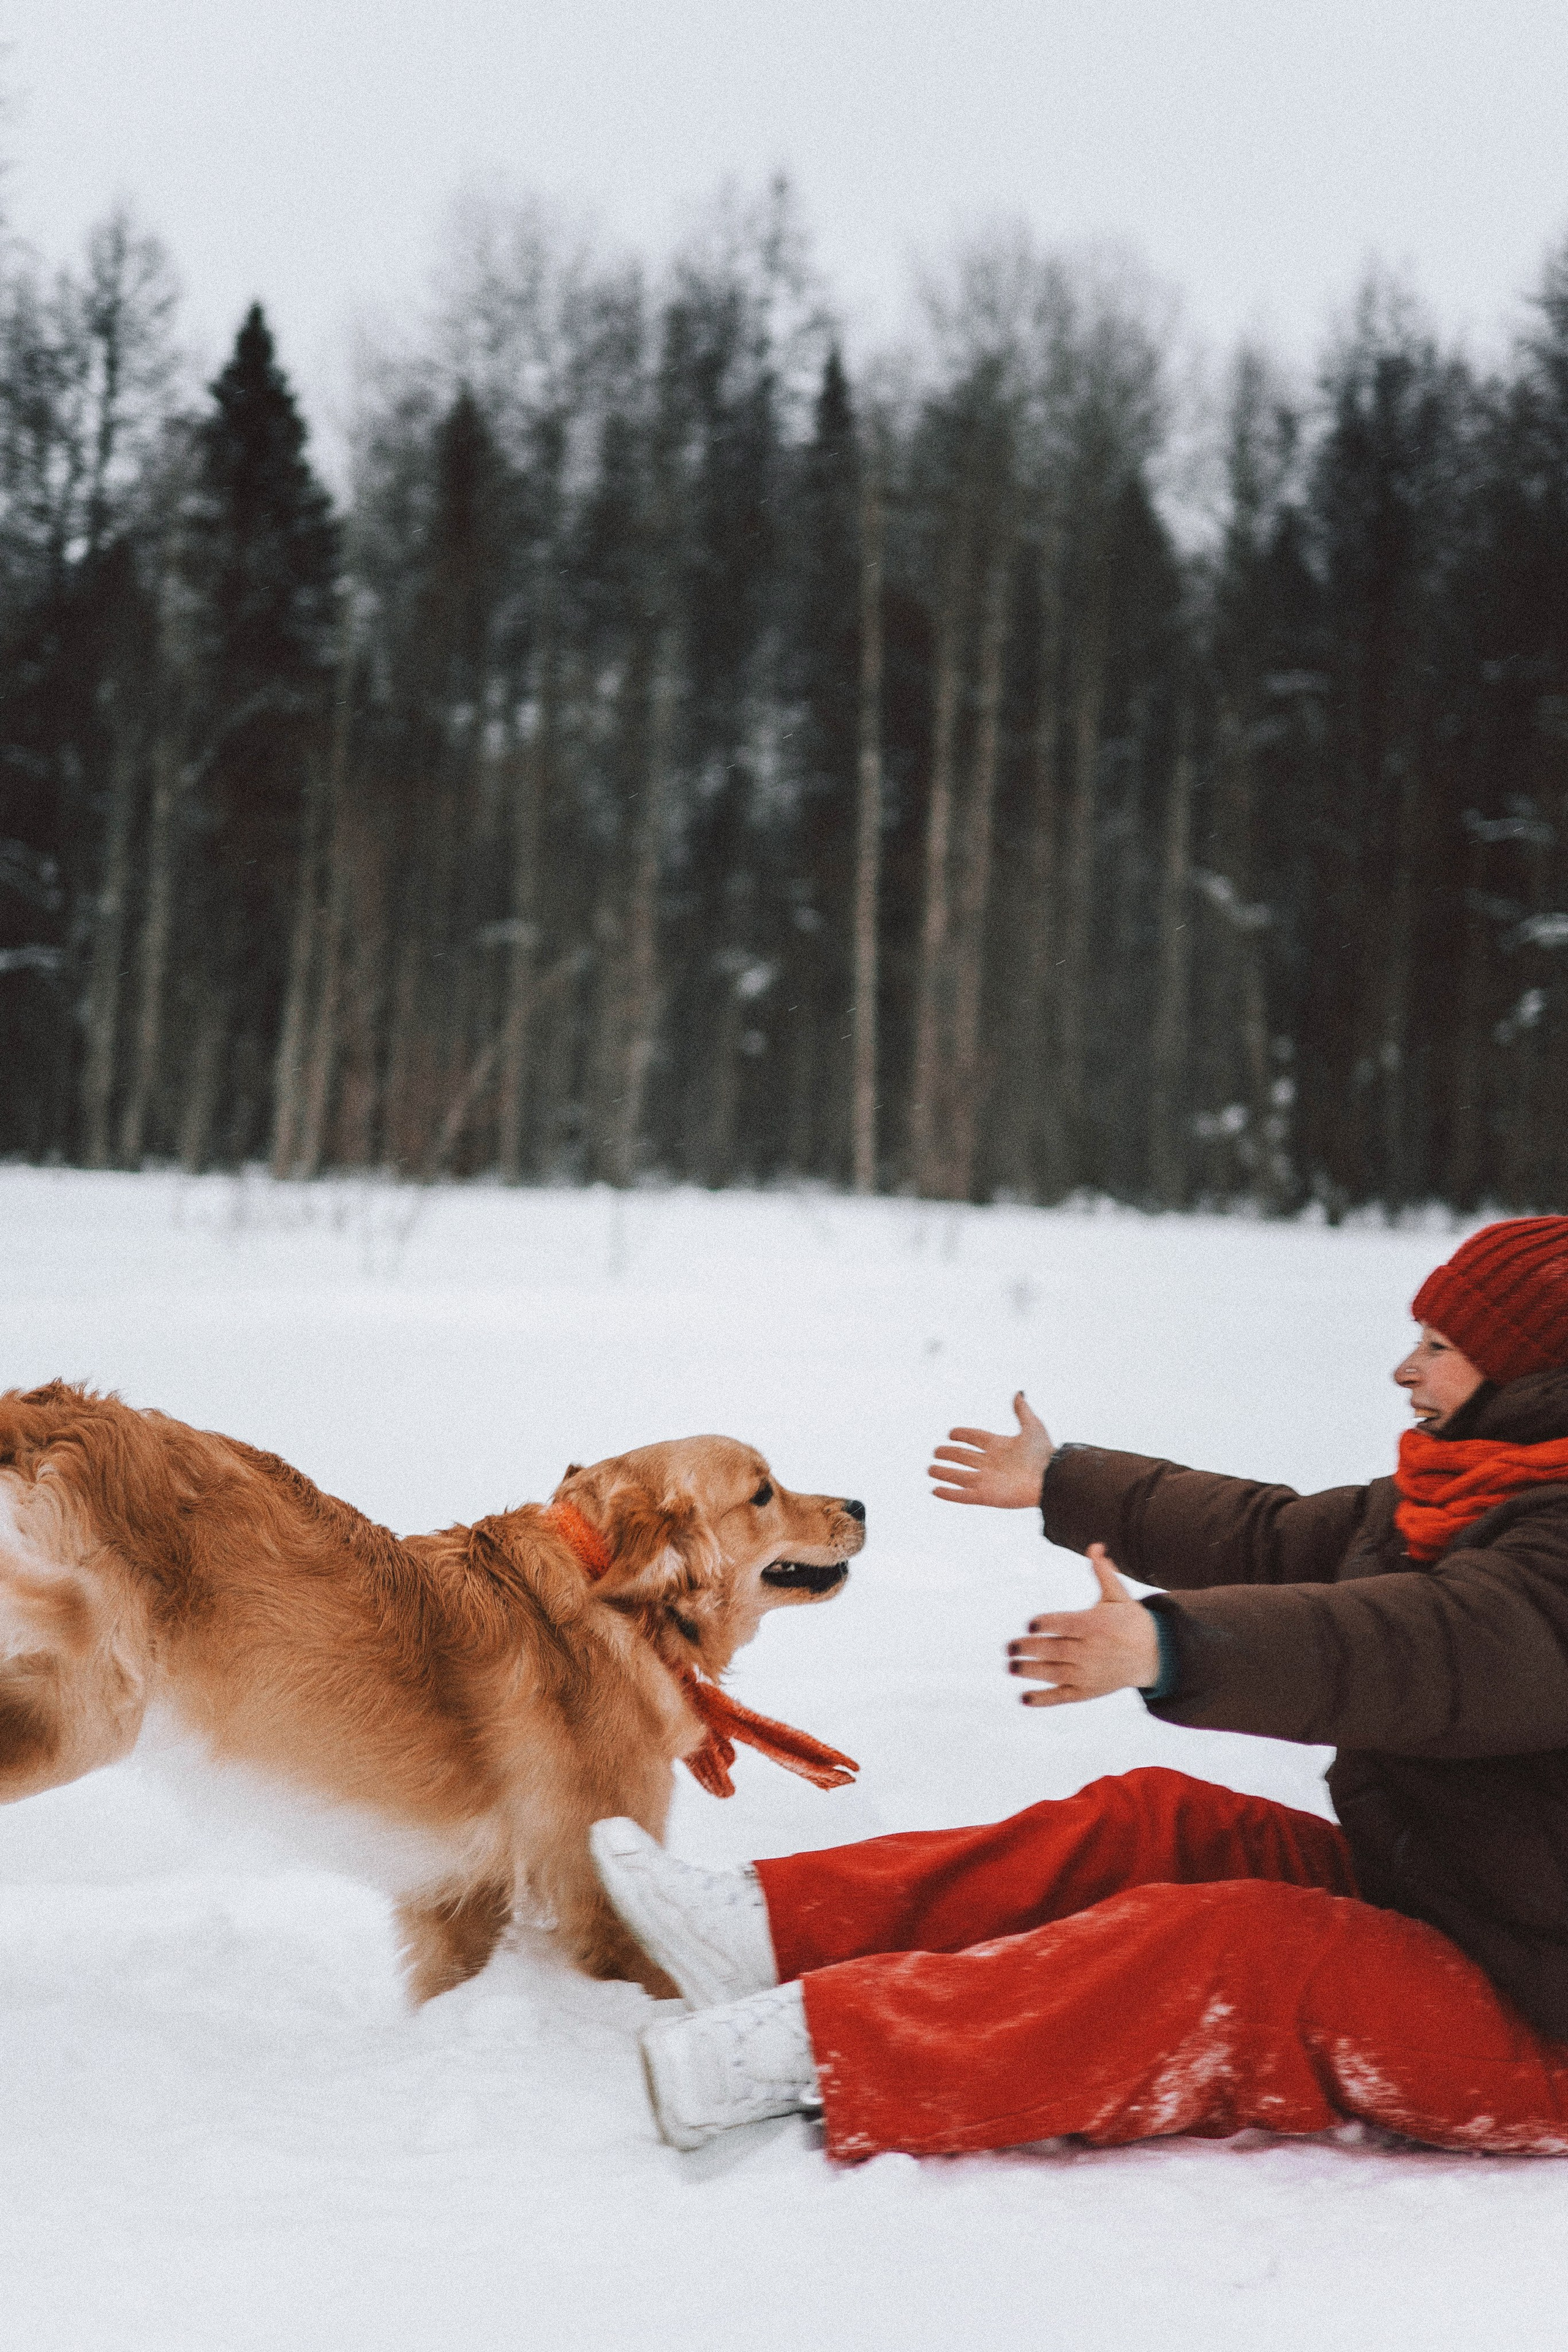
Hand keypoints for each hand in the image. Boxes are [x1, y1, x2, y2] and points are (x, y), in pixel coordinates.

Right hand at [928, 1391, 1054, 1508]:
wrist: (1050, 1479)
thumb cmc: (1044, 1454)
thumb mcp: (1033, 1427)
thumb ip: (1022, 1411)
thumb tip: (1019, 1393)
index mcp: (999, 1446)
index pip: (975, 1438)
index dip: (963, 1435)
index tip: (951, 1433)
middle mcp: (991, 1463)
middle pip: (964, 1457)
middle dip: (949, 1454)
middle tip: (936, 1452)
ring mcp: (987, 1481)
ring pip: (959, 1476)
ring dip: (944, 1473)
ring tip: (930, 1470)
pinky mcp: (985, 1497)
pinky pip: (962, 1495)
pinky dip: (948, 1494)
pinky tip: (935, 1490)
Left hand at [1006, 1544, 1158, 1705]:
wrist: (1154, 1656)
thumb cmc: (1130, 1621)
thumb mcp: (1119, 1596)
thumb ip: (1103, 1572)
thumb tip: (1095, 1545)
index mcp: (1096, 1625)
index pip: (1065, 1625)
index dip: (1046, 1625)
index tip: (1030, 1625)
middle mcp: (1091, 1651)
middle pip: (1055, 1650)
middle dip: (1030, 1649)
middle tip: (1008, 1647)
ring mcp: (1089, 1674)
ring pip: (1055, 1674)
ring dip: (1030, 1672)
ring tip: (1010, 1667)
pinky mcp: (1088, 1691)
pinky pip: (1063, 1697)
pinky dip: (1043, 1700)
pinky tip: (1023, 1699)